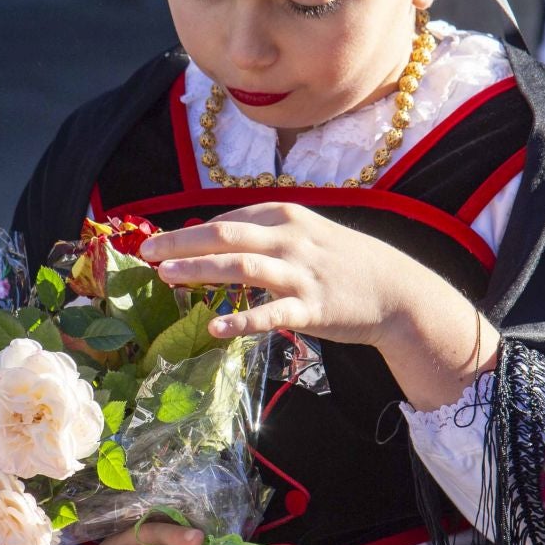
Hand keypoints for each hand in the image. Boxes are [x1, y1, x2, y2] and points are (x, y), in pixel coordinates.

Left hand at [140, 203, 498, 408]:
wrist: (397, 290)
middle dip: (181, 242)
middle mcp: (290, 238)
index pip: (227, 220)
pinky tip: (215, 328)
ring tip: (166, 278)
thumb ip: (264, 234)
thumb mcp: (305, 234)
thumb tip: (213, 239)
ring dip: (200, 270)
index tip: (157, 242)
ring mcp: (301, 273)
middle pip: (225, 235)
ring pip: (241, 266)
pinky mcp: (312, 308)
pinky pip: (271, 314)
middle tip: (147, 253)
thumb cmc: (344, 262)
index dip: (189, 230)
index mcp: (285, 216)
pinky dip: (242, 321)